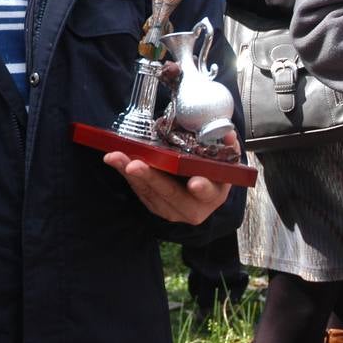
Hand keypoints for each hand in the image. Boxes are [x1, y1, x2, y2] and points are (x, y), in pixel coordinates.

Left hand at [103, 135, 236, 224]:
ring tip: (116, 157)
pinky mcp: (154, 206)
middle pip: (170, 194)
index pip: (208, 192)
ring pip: (150, 193)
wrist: (202, 185)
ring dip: (131, 174)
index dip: (202, 187)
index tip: (195, 183)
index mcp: (213, 195)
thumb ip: (226, 145)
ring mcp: (171, 210)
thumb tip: (226, 133)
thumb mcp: (225, 158)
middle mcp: (192, 208)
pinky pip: (139, 190)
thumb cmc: (213, 169)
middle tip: (135, 165)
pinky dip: (126, 175)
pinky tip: (116, 160)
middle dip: (151, 178)